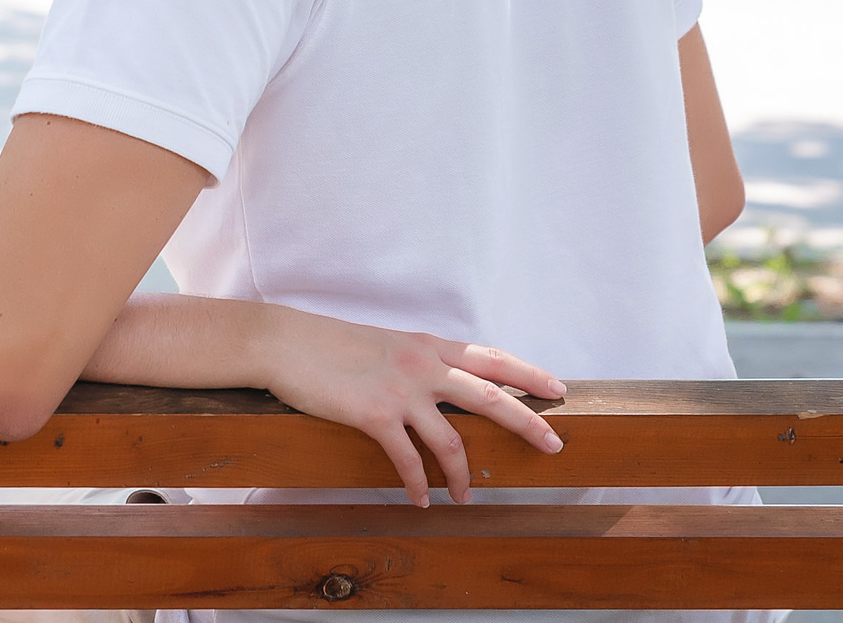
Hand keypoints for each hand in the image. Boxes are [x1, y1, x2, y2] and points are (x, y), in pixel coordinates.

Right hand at [256, 310, 565, 505]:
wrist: (285, 342)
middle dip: (526, 421)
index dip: (528, 373)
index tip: (557, 388)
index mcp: (427, 345)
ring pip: (450, 438)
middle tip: (554, 445)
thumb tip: (440, 385)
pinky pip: (406, 459)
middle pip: (489, 395)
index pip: (491, 357)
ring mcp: (399, 390)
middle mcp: (421, 364)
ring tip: (465, 497)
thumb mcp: (384, 344)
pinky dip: (416, 484)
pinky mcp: (373, 415)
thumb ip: (416, 361)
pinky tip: (418, 500)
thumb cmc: (329, 344)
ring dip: (461, 474)